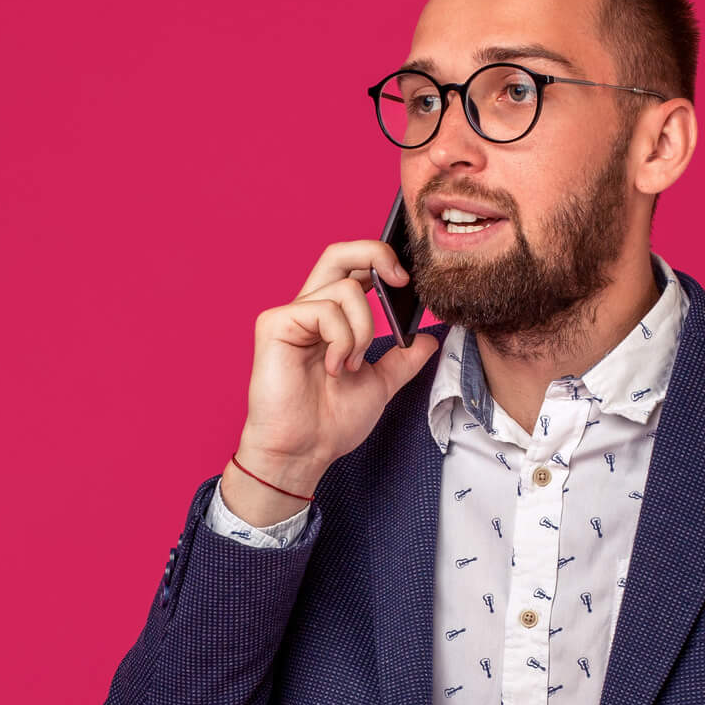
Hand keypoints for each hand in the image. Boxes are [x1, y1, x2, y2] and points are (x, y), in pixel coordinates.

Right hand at [230, 240, 441, 503]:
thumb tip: (429, 337)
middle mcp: (308, 309)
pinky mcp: (275, 324)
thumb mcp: (381, 385)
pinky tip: (334, 368)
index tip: (409, 282)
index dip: (382, 261)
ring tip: (351, 366)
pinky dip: (342, 340)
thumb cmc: (330, 423)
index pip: (354, 268)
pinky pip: (325, 310)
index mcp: (330, 319)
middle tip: (400, 281)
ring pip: (345, 289)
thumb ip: (402, 359)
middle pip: (339, 252)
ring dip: (362, 330)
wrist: (304, 452)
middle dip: (376, 253)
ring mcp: (290, 315)